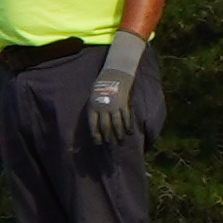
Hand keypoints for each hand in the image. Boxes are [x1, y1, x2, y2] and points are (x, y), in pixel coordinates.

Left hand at [83, 28, 150, 151]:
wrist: (114, 75)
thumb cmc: (101, 87)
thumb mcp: (93, 98)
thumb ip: (95, 111)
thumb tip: (97, 126)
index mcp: (93, 107)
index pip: (93, 125)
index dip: (96, 135)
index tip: (98, 143)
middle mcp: (103, 108)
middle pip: (105, 127)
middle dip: (108, 138)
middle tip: (110, 146)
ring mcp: (114, 106)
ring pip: (116, 124)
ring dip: (118, 135)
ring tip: (120, 142)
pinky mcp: (124, 104)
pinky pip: (126, 117)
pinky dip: (128, 126)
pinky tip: (129, 132)